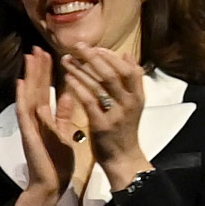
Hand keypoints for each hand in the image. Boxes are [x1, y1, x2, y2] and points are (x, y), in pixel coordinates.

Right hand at [12, 48, 75, 201]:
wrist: (50, 183)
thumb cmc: (57, 162)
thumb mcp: (64, 132)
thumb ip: (64, 114)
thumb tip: (68, 95)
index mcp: (45, 118)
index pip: (45, 90)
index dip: (47, 73)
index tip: (49, 54)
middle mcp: (35, 119)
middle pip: (36, 89)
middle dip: (37, 69)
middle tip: (37, 48)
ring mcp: (30, 125)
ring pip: (28, 96)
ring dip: (28, 77)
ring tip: (29, 59)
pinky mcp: (28, 134)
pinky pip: (25, 113)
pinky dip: (22, 98)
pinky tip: (22, 85)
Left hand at [61, 42, 149, 180]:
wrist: (123, 160)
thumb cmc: (124, 131)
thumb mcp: (132, 105)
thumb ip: (130, 83)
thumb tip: (128, 55)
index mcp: (138, 97)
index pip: (130, 70)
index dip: (112, 57)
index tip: (96, 47)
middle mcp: (130, 103)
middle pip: (114, 73)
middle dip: (95, 57)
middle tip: (78, 45)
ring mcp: (117, 114)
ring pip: (100, 85)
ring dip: (81, 69)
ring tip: (66, 58)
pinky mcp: (102, 125)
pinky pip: (89, 101)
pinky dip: (78, 87)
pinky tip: (68, 78)